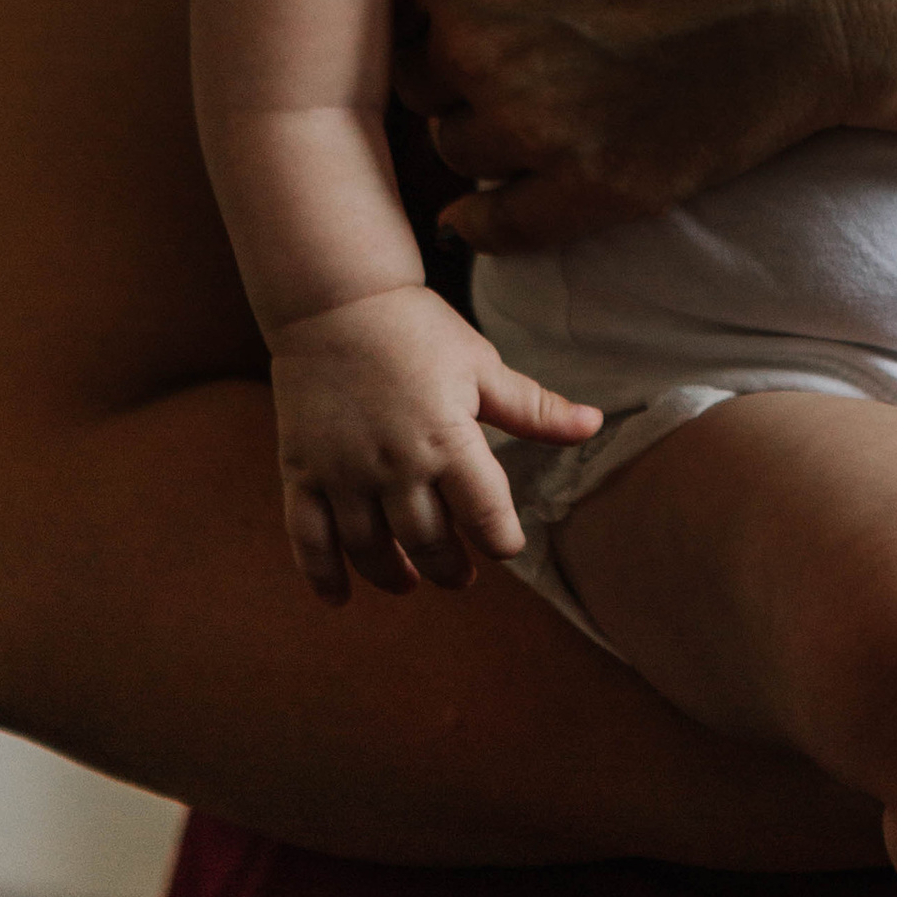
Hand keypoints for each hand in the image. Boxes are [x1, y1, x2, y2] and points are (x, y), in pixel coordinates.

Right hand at [270, 284, 599, 602]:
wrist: (335, 299)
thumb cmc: (417, 330)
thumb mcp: (482, 365)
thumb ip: (533, 409)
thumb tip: (594, 424)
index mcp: (448, 439)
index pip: (486, 515)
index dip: (501, 541)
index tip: (506, 546)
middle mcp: (395, 465)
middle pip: (428, 543)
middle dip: (449, 568)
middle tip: (460, 576)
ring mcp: (344, 471)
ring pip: (371, 549)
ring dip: (394, 576)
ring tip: (409, 583)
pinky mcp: (302, 470)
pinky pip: (308, 537)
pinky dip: (322, 575)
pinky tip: (340, 597)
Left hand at [302, 0, 880, 246]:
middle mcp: (476, 53)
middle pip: (417, 71)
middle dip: (450, 50)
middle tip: (525, 20)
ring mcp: (539, 131)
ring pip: (457, 144)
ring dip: (482, 120)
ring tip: (546, 79)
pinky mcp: (603, 190)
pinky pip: (504, 225)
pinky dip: (493, 211)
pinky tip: (512, 184)